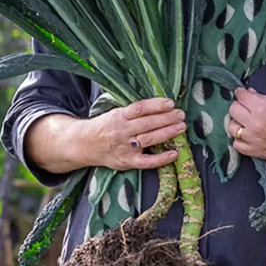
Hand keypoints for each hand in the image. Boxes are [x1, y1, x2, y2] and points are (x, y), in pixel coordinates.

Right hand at [25, 98, 186, 173]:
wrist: (84, 145)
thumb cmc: (106, 126)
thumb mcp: (116, 113)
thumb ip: (134, 111)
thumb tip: (160, 103)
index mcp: (119, 116)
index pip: (140, 108)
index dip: (156, 105)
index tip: (171, 103)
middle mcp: (122, 131)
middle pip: (147, 124)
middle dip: (167, 118)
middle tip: (181, 114)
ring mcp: (124, 147)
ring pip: (149, 139)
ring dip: (167, 133)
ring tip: (181, 127)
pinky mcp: (127, 162)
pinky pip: (146, 162)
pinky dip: (161, 159)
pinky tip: (174, 153)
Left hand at [226, 87, 265, 160]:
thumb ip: (262, 98)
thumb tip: (249, 94)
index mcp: (261, 108)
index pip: (240, 96)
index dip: (242, 93)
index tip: (243, 94)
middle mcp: (255, 124)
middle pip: (233, 110)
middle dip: (239, 105)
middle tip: (247, 106)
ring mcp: (254, 139)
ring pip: (232, 128)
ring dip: (237, 122)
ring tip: (246, 121)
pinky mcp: (257, 152)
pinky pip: (237, 145)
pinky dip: (239, 139)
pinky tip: (247, 135)